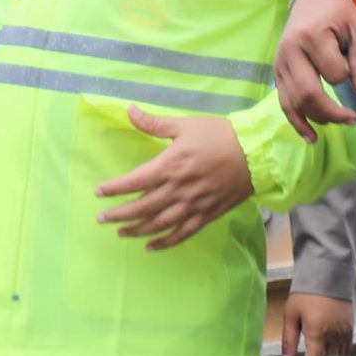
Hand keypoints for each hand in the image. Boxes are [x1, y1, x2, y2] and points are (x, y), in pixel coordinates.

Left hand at [95, 109, 253, 249]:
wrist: (256, 154)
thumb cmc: (219, 135)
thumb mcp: (185, 125)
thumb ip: (154, 123)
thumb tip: (129, 110)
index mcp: (170, 166)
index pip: (134, 181)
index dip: (114, 188)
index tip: (99, 193)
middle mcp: (177, 189)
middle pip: (142, 207)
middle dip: (119, 214)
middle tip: (102, 219)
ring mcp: (192, 205)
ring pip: (159, 224)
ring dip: (137, 230)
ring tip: (121, 233)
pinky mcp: (206, 215)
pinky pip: (182, 234)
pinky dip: (165, 242)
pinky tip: (151, 246)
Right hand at [276, 0, 355, 135]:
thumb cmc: (340, 14)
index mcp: (312, 36)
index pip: (334, 74)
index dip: (348, 77)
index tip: (354, 68)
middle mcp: (290, 51)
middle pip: (308, 94)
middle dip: (331, 113)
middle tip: (353, 119)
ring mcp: (279, 62)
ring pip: (293, 102)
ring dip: (316, 119)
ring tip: (338, 125)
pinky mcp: (276, 71)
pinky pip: (284, 101)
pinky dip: (296, 121)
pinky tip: (310, 137)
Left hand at [279, 292, 354, 355]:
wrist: (327, 276)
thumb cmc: (305, 295)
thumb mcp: (290, 316)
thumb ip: (288, 342)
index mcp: (317, 333)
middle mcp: (334, 336)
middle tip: (310, 345)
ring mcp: (345, 333)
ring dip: (328, 354)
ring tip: (320, 342)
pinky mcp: (351, 329)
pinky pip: (347, 349)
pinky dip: (339, 349)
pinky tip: (330, 342)